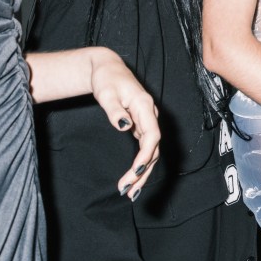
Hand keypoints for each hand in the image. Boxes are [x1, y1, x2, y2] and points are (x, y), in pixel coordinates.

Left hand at [87, 48, 160, 199]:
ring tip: (129, 192)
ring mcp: (147, 121)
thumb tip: (124, 127)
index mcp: (144, 106)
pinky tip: (133, 178)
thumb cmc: (107, 78)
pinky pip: (145, 148)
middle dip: (143, 172)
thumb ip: (115, 110)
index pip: (152, 136)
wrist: (108, 68)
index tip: (134, 172)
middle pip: (154, 149)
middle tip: (127, 191)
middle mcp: (150, 115)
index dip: (146, 156)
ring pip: (151, 151)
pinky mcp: (141, 126)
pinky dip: (141, 165)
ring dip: (143, 172)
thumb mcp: (106, 92)